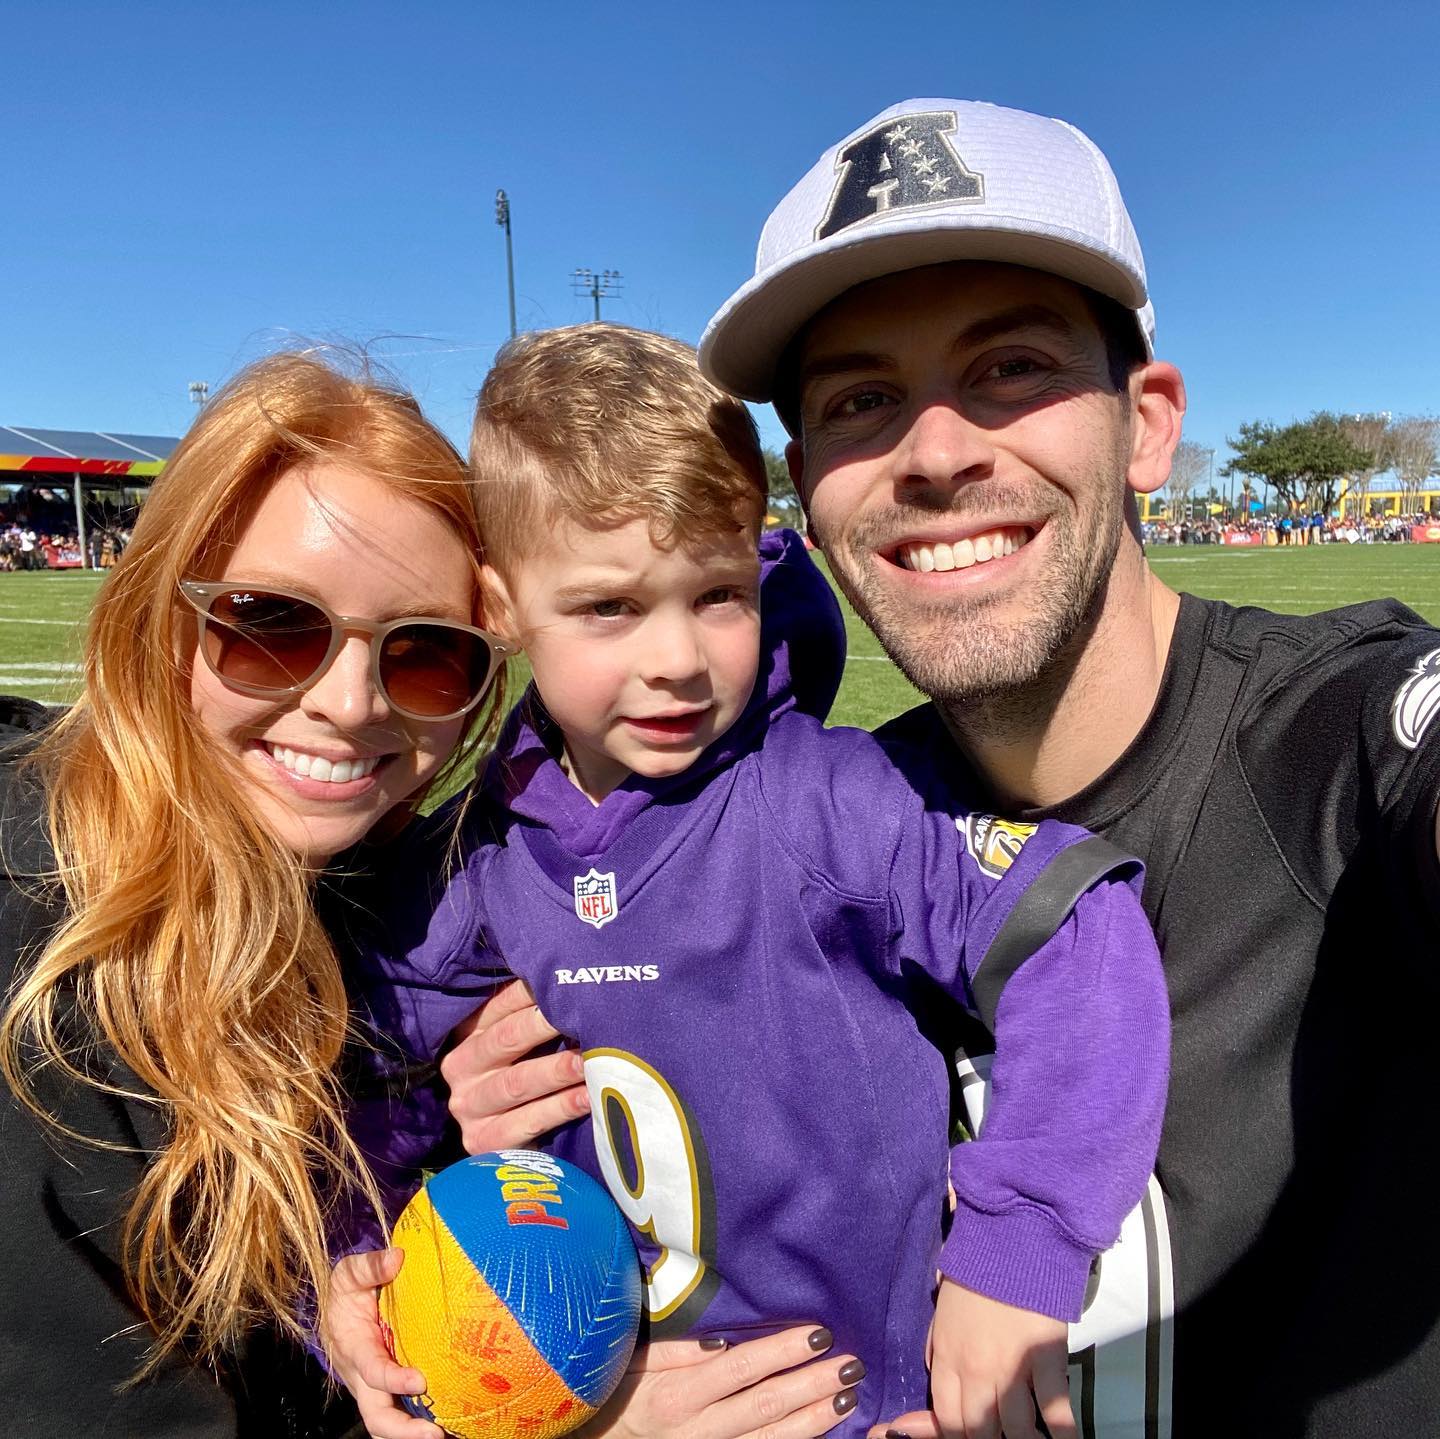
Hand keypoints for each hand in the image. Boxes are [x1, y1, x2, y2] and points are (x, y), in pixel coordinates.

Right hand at [322, 1248, 441, 1438]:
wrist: (334, 1311)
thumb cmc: (346, 1293)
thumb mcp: (350, 1273)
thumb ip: (370, 1266)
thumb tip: (397, 1258)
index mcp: (355, 1349)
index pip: (373, 1371)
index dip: (394, 1379)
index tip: (420, 1381)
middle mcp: (364, 1377)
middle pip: (377, 1416)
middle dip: (403, 1430)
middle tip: (435, 1434)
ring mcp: (375, 1388)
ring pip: (388, 1422)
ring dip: (413, 1434)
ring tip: (447, 1436)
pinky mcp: (388, 1389)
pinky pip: (402, 1413)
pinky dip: (420, 1424)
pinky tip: (451, 1426)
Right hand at [440, 978, 589, 1151]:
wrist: (498, 1146)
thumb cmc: (520, 1075)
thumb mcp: (514, 1043)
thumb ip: (528, 1014)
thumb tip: (567, 977)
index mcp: (466, 1036)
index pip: (499, 1007)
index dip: (532, 992)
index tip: (566, 978)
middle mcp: (459, 1069)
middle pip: (506, 1040)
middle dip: (546, 1024)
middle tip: (582, 1012)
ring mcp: (468, 1108)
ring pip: (517, 1082)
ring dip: (556, 1070)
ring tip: (589, 1058)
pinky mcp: (484, 1142)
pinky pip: (527, 1122)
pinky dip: (560, 1109)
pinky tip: (587, 1097)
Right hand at [575, 1325, 864, 1438]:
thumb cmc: (619, 1395)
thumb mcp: (635, 1364)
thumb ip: (677, 1353)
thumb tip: (722, 1343)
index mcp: (678, 1396)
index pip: (741, 1369)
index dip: (782, 1352)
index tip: (818, 1333)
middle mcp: (699, 1430)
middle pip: (766, 1406)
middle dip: (811, 1384)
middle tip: (851, 1365)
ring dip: (814, 1419)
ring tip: (848, 1396)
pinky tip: (821, 1429)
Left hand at [869, 1280, 1074, 1438]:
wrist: (1012, 1238)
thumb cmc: (978, 1268)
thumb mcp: (943, 1308)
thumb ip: (937, 1347)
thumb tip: (937, 1378)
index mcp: (948, 1356)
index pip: (945, 1418)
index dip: (955, 1436)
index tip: (967, 1437)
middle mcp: (976, 1371)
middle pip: (978, 1432)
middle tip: (999, 1437)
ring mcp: (1012, 1369)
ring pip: (1015, 1432)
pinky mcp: (1046, 1360)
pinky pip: (1055, 1411)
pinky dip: (1061, 1432)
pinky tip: (1063, 1438)